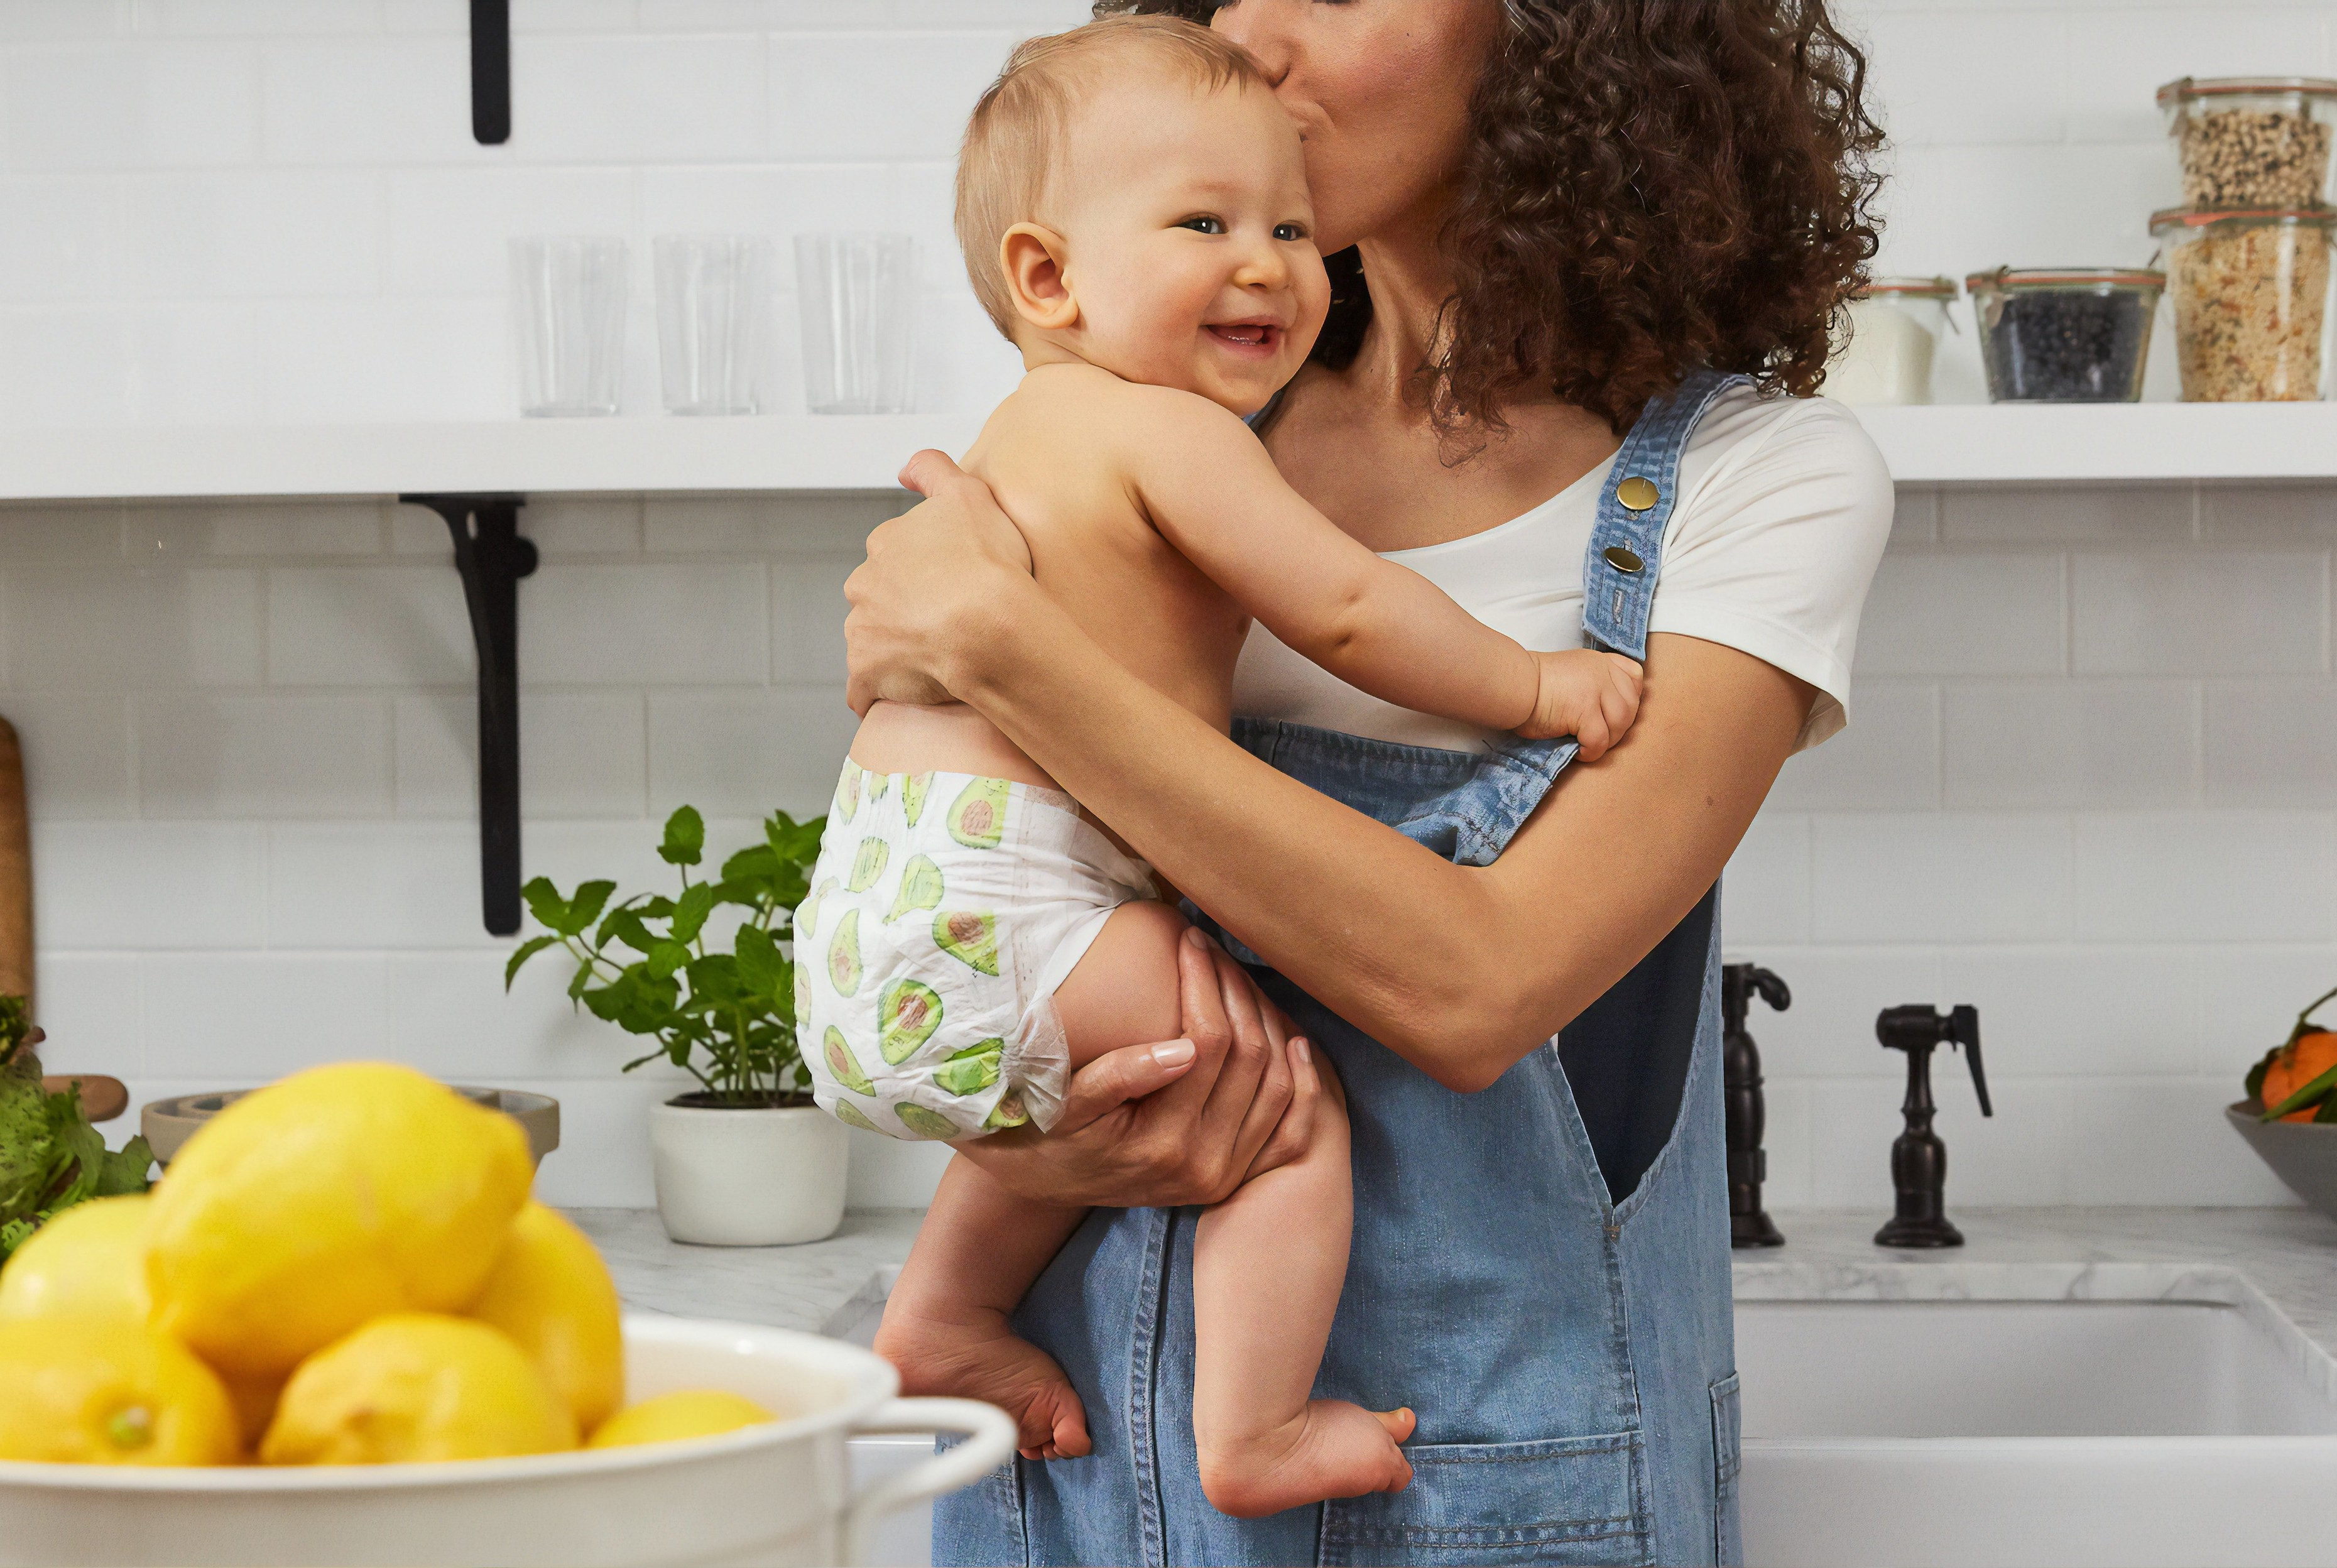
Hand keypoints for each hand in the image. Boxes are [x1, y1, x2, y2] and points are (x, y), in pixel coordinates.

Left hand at [842, 451, 1036, 715]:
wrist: (988, 628)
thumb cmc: (988, 564)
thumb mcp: (968, 494)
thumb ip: (934, 470)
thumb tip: (904, 469)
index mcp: (886, 544)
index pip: (895, 556)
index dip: (925, 572)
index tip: (950, 586)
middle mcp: (864, 583)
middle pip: (878, 597)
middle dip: (902, 609)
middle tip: (945, 624)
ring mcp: (861, 630)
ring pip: (872, 639)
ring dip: (894, 649)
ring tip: (935, 662)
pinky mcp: (865, 673)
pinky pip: (864, 688)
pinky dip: (878, 692)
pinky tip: (904, 696)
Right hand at [952, 927, 1322, 1207]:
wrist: (1045, 1183)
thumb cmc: (1049, 1129)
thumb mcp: (1066, 1103)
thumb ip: (1119, 1076)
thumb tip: (1182, 1047)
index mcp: (1161, 1143)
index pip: (1208, 1044)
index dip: (1205, 984)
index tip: (1191, 941)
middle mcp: (1204, 1165)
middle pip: (1250, 1059)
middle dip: (1237, 992)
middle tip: (1217, 950)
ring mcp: (1225, 1173)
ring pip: (1277, 1086)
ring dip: (1269, 1025)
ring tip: (1241, 981)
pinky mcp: (1236, 1176)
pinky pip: (1289, 1129)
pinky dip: (1301, 1085)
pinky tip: (1296, 1043)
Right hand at [1518, 649, 1643, 759]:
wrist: (1512, 685)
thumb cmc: (1532, 684)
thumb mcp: (1572, 671)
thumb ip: (1593, 682)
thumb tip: (1608, 712)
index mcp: (1599, 661)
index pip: (1635, 677)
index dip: (1630, 699)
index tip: (1612, 713)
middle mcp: (1602, 672)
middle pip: (1631, 706)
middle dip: (1619, 728)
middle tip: (1597, 736)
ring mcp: (1595, 689)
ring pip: (1621, 724)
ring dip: (1607, 741)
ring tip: (1588, 744)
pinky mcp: (1584, 710)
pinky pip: (1600, 740)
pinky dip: (1592, 752)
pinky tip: (1579, 752)